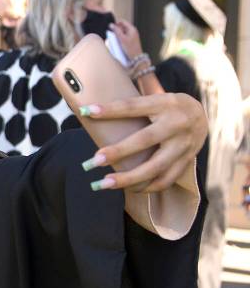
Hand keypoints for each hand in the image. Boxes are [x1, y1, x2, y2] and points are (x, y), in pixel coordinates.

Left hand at [80, 93, 206, 191]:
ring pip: (156, 166)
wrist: (202, 115)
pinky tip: (130, 189)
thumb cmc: (167, 106)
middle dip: (118, 152)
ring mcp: (184, 144)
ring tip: (104, 183)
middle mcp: (176, 124)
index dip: (110, 109)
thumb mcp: (154, 97)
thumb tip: (93, 107)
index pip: (133, 106)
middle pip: (145, 140)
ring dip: (129, 178)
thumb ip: (131, 104)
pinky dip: (148, 187)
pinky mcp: (187, 160)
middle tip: (92, 161)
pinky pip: (167, 179)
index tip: (86, 111)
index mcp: (165, 104)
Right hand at [110, 19, 143, 60]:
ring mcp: (132, 35)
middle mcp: (133, 31)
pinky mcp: (131, 40)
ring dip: (118, 35)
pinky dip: (120, 38)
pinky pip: (124, 36)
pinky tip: (119, 43)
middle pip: (122, 26)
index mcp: (132, 29)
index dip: (116, 24)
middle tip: (113, 35)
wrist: (136, 57)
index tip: (111, 28)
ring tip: (116, 40)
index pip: (122, 21)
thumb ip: (116, 31)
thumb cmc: (130, 49)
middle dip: (117, 30)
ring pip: (122, 32)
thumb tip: (111, 25)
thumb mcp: (122, 39)